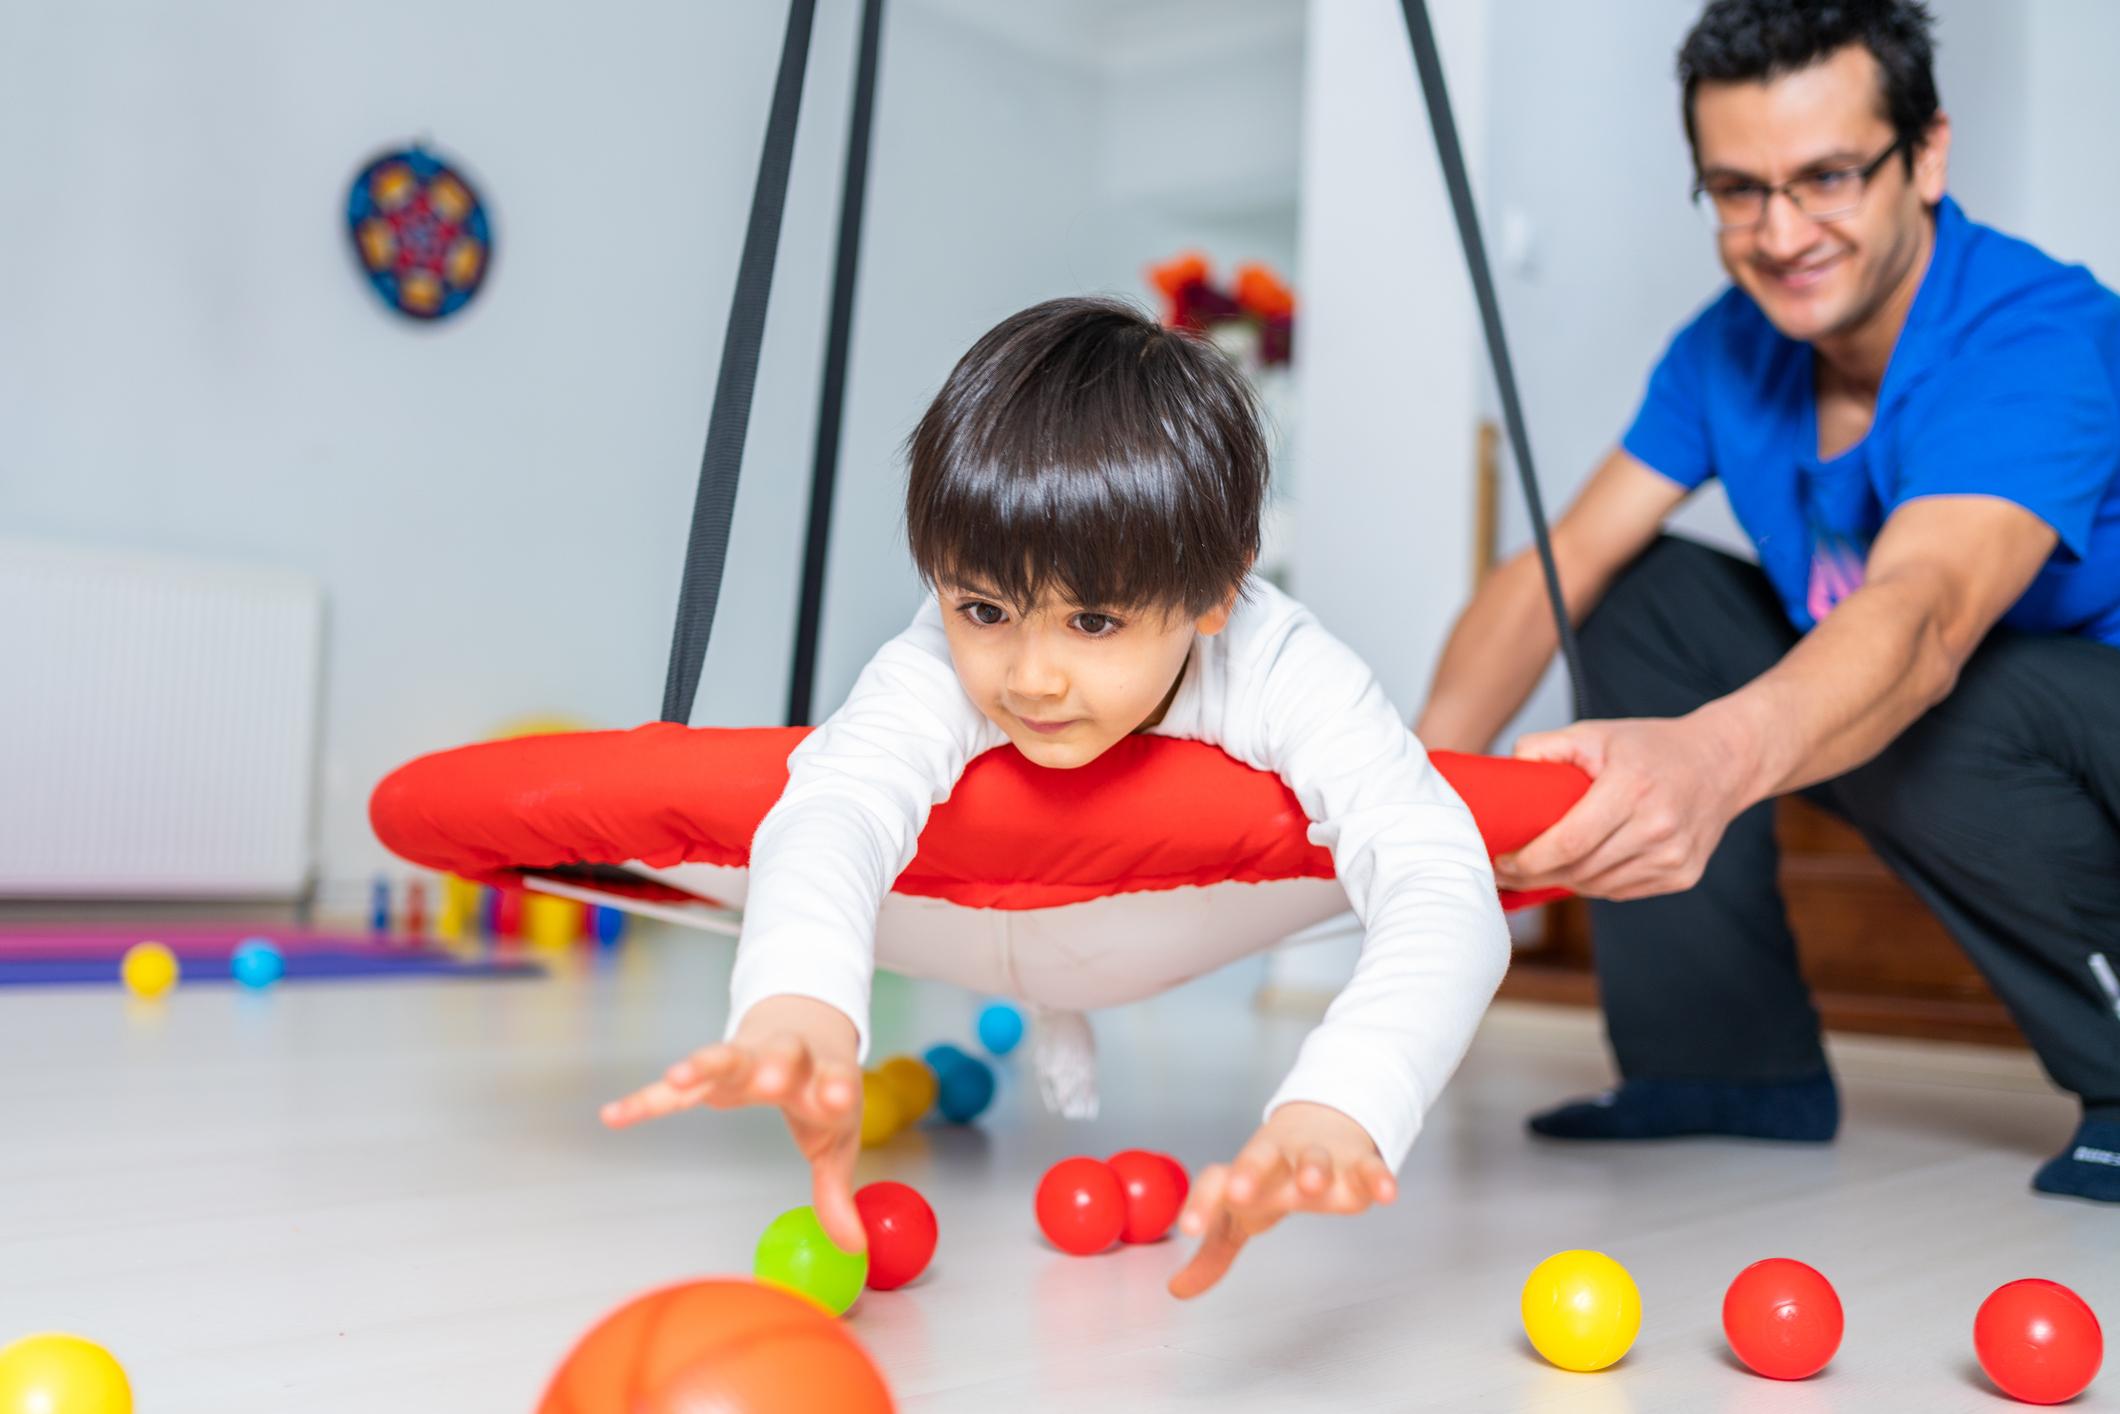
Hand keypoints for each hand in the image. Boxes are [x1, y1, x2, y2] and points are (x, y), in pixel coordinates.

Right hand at [601, 994, 866, 1250]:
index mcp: (826, 1074)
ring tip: (679, 1075)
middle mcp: (787, 1060)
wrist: (806, 1021)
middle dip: (774, 1067)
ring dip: (704, 1064)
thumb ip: (836, 1189)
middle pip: (782, 1056)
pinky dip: (645, 1099)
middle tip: (768, 1080)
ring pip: (726, 1056)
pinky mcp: (712, 1070)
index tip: (838, 1097)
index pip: (835, 1076)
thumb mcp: (838, 1134)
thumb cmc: (823, 1085)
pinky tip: (613, 1116)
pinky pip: (673, 1089)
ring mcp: (747, 1059)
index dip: (836, 1087)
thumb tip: (853, 1247)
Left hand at [1167, 1102, 1396, 1299]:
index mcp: (1242, 1172)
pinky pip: (1368, 1168)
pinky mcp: (1356, 1163)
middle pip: (1259, 1157)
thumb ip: (1214, 1253)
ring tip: (1311, 1185)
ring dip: (1312, 1168)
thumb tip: (1177, 1289)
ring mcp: (1317, 1157)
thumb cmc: (1270, 1178)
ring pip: (1314, 1158)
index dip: (1200, 1203)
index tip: (1190, 1229)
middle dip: (1249, 1171)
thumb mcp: (1241, 1215)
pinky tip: (1386, 1194)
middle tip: (1239, 1192)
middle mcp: (1277, 1160)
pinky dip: (1377, 1178)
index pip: (1214, 1181)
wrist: (1318, 1121)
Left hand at [1494, 713, 1753, 900]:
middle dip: (1535, 877)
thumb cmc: (1650, 747)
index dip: (1529, 861)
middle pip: (1580, 870)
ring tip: (1537, 870)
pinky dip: (1594, 884)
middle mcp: (1658, 827)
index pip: (1569, 842)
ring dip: (1563, 882)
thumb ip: (1546, 746)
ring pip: (1598, 887)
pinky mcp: (1683, 876)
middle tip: (1505, 872)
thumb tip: (1507, 769)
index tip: (1501, 862)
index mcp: (1632, 788)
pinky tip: (1579, 869)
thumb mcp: (1596, 733)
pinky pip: (1621, 891)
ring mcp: (1675, 857)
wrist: (1722, 762)